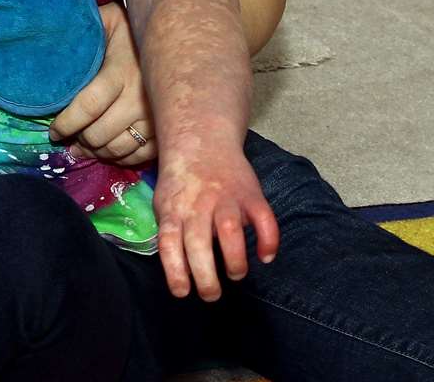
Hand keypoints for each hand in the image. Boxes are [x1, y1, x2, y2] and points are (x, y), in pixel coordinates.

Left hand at [49, 1, 154, 164]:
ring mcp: (155, 116)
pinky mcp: (166, 127)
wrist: (176, 33)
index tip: (54, 131)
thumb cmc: (131, 29)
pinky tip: (109, 150)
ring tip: (85, 145)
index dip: (66, 123)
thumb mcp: (106, 21)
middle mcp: (140, 98)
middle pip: (100, 134)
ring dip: (97, 151)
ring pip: (118, 148)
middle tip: (70, 138)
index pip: (88, 107)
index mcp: (121, 72)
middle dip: (79, 140)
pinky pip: (141, 155)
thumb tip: (48, 41)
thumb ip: (81, 31)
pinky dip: (121, 157)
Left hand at [152, 148, 279, 301]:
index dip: (175, 271)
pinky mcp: (250, 194)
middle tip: (212, 295)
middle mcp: (199, 205)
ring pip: (230, 232)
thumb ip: (171, 232)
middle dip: (206, 277)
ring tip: (235, 273)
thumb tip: (178, 270)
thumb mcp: (165, 203)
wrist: (202, 139)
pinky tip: (266, 256)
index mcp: (175, 210)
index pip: (170, 244)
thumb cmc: (181, 181)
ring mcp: (226, 199)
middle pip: (199, 244)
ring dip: (235, 260)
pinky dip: (269, 240)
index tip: (183, 292)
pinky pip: (264, 219)